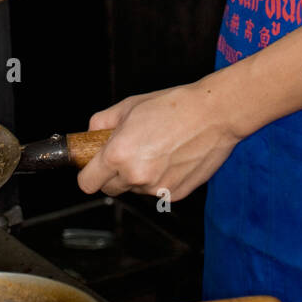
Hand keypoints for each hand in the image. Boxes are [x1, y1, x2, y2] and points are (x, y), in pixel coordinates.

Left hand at [78, 79, 239, 200]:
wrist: (213, 115)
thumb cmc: (173, 106)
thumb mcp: (129, 106)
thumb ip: (101, 123)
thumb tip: (91, 135)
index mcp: (118, 155)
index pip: (87, 183)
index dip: (88, 174)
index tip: (93, 166)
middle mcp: (135, 177)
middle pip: (110, 189)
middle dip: (113, 174)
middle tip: (128, 152)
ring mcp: (156, 189)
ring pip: (135, 189)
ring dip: (138, 176)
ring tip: (157, 149)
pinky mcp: (175, 195)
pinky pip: (156, 192)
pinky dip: (159, 179)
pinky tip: (172, 158)